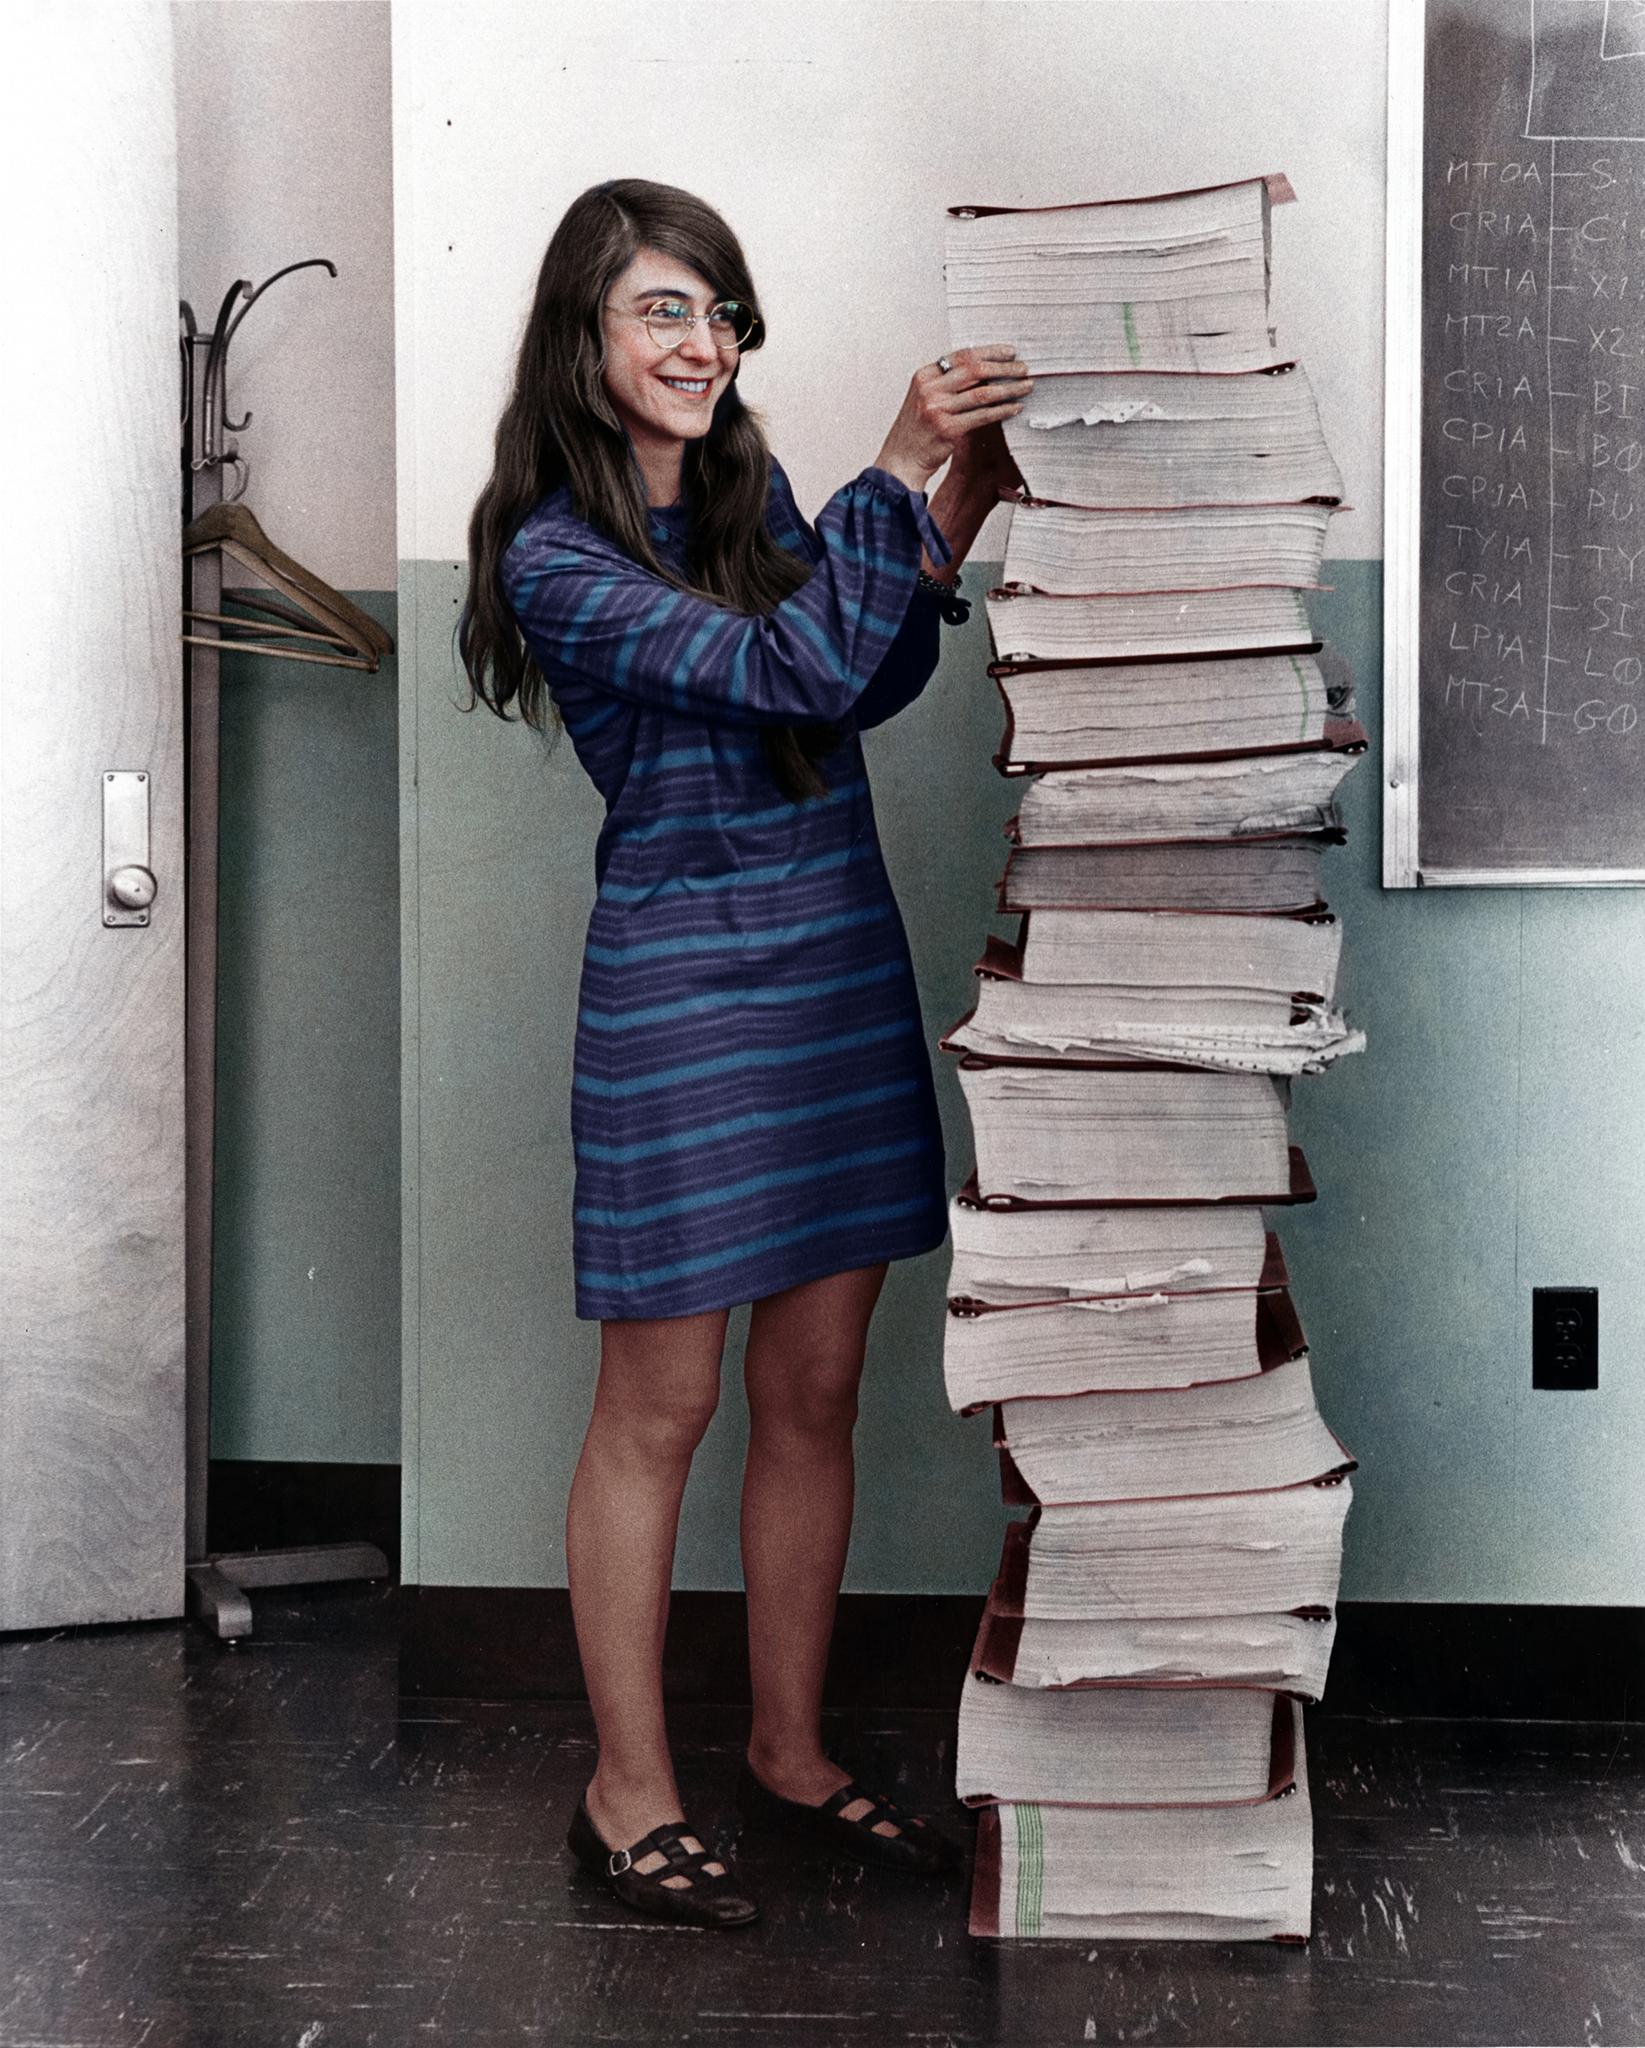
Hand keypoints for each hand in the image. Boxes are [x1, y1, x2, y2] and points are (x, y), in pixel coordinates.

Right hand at [872, 345, 1032, 494]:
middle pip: (975, 370)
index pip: (963, 356)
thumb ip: (948, 383)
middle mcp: (930, 389)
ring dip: (1009, 388)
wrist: (901, 461)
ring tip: (1027, 386)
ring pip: (983, 393)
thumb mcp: (926, 398)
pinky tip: (1016, 408)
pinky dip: (1003, 411)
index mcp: (925, 376)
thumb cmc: (917, 431)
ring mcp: (938, 409)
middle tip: (1024, 369)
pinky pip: (983, 416)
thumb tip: (985, 370)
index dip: (990, 352)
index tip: (1010, 352)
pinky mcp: (948, 429)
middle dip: (1004, 367)